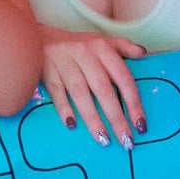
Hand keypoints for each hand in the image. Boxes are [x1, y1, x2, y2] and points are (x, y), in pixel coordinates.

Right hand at [40, 28, 146, 146]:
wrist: (36, 38)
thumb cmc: (76, 45)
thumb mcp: (101, 41)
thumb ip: (123, 47)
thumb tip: (143, 53)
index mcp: (102, 49)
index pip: (122, 77)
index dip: (133, 102)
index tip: (141, 125)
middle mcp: (85, 55)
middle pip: (103, 89)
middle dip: (116, 116)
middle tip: (126, 140)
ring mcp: (65, 64)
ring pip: (81, 93)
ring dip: (93, 118)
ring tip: (104, 139)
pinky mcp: (47, 72)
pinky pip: (57, 92)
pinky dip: (64, 108)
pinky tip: (72, 125)